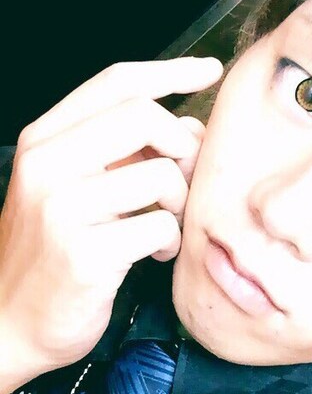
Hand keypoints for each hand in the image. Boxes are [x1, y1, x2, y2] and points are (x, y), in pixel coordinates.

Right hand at [0, 57, 222, 373]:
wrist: (10, 322)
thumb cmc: (54, 252)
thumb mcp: (76, 189)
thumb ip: (124, 152)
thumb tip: (189, 129)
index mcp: (44, 141)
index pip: (115, 83)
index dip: (171, 71)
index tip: (210, 71)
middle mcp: (47, 165)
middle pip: (144, 117)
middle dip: (183, 143)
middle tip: (186, 175)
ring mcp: (62, 209)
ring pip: (162, 175)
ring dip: (179, 203)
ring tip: (163, 225)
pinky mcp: (86, 254)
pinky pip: (162, 226)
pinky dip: (170, 240)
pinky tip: (155, 254)